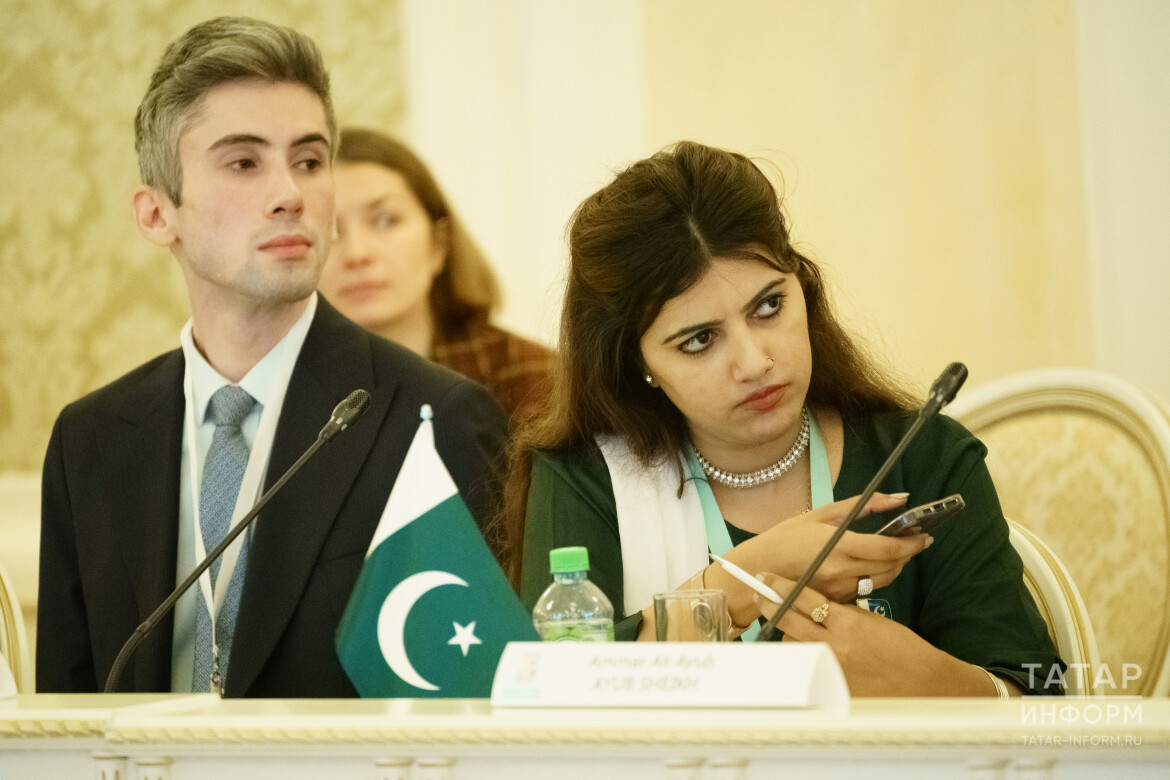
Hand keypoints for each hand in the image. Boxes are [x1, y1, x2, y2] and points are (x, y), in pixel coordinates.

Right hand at [733, 493, 930, 602]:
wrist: (759, 569)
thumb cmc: (786, 537)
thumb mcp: (822, 514)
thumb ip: (863, 505)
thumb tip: (898, 498)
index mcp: (840, 546)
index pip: (888, 548)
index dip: (912, 543)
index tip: (924, 535)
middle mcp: (842, 571)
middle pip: (891, 567)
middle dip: (908, 554)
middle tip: (915, 541)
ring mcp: (840, 589)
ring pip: (883, 581)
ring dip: (896, 567)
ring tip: (896, 552)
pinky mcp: (836, 599)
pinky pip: (866, 590)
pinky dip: (876, 578)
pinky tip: (872, 566)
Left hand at [753, 573, 1005, 696]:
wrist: (921, 682)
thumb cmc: (902, 648)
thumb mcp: (872, 620)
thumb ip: (843, 612)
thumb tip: (820, 604)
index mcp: (847, 622)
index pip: (804, 598)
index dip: (782, 587)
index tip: (767, 578)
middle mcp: (834, 644)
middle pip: (788, 619)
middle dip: (770, 604)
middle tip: (758, 594)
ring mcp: (830, 666)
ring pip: (791, 643)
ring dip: (785, 631)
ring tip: (782, 623)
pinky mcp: (831, 685)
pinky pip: (804, 666)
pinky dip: (800, 655)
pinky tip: (797, 650)